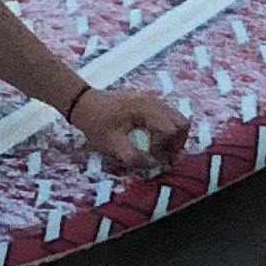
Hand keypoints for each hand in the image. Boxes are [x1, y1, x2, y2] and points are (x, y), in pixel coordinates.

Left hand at [64, 85, 188, 172]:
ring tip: (156, 150)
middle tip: (160, 156)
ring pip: (177, 120)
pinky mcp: (149, 103)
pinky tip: (151, 140)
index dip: (166, 148)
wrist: (84, 104)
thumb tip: (153, 164)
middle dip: (175, 144)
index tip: (151, 156)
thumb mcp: (112, 145)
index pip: (172, 130)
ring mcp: (153, 101)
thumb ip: (134, 157)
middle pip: (181, 124)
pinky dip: (167, 131)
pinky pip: (169, 117)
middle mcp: (153, 102)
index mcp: (146, 110)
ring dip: (173, 138)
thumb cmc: (96, 123)